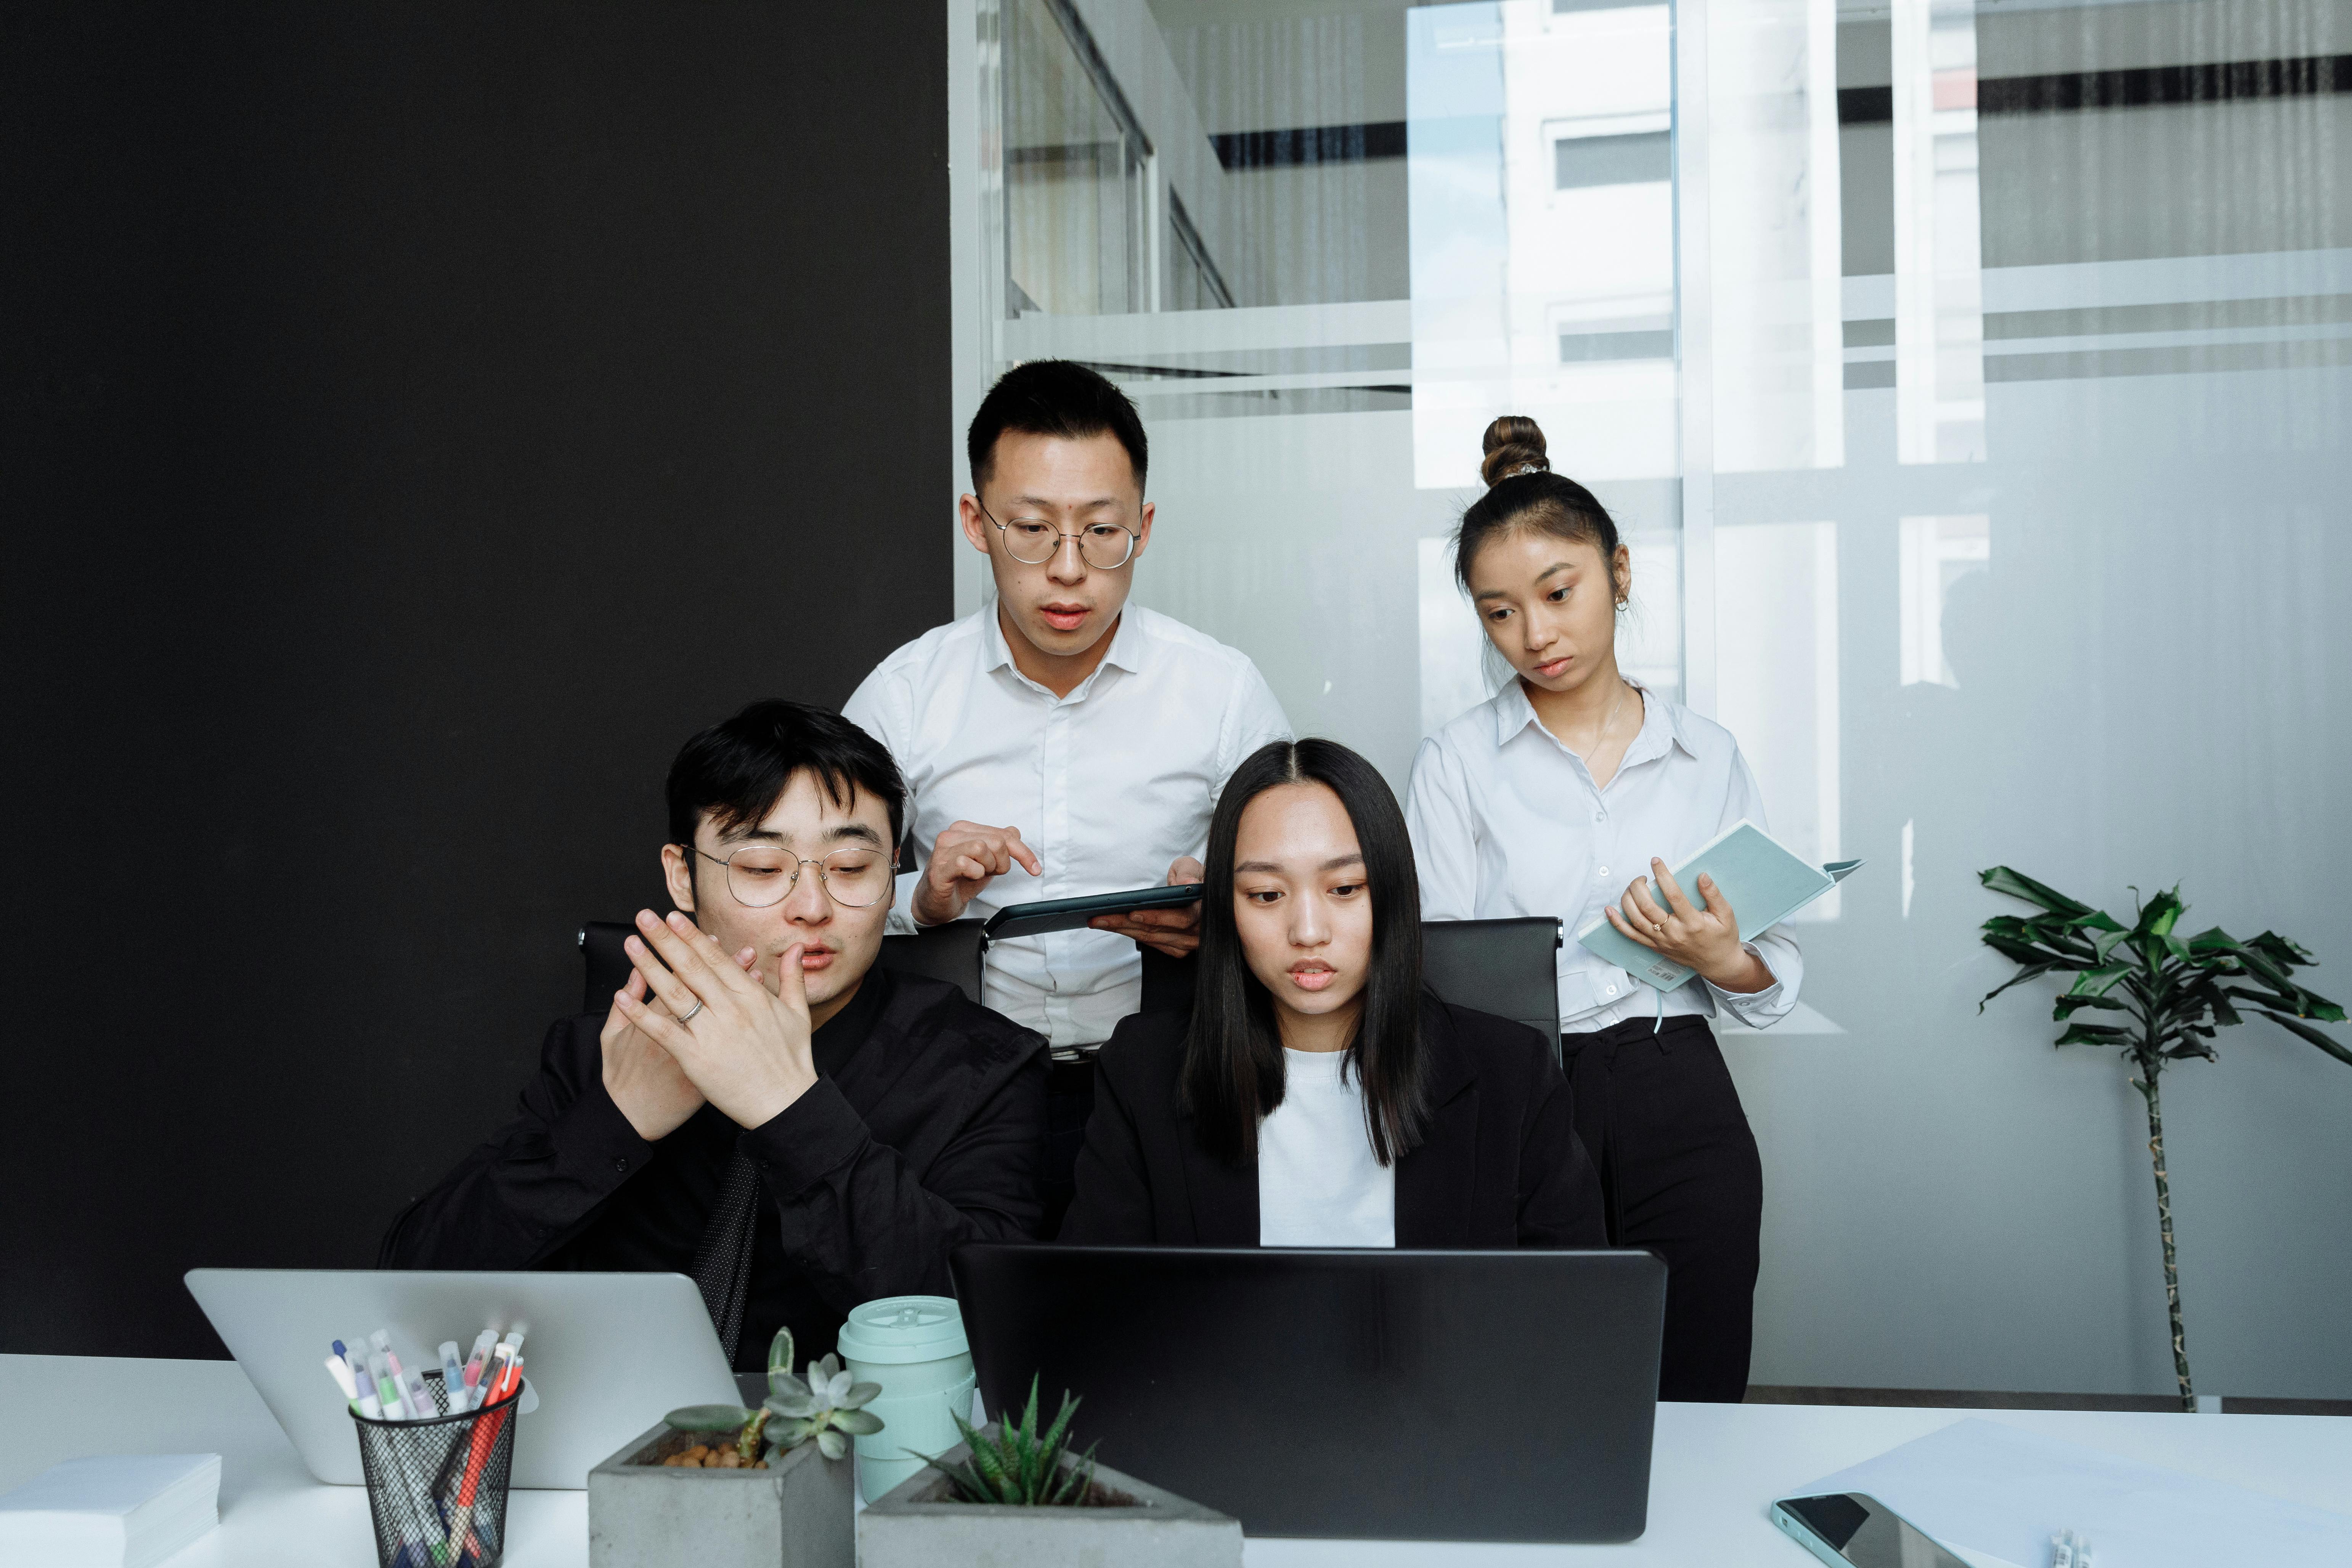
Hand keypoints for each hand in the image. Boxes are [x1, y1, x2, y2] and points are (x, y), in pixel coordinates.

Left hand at [612, 910, 819, 1128]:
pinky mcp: (696, 1058)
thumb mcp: (798, 1014)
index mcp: (752, 997)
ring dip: (648, 966)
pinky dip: (640, 1013)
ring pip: (674, 993)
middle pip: (691, 967)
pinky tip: (621, 997)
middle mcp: (730, 1010)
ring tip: (631, 945)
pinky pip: (663, 1031)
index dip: (692, 936)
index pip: (716, 959)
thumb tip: (795, 948)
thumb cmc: (792, 1061)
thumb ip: (792, 978)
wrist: (785, 1104)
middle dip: (665, 939)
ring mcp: (712, 1033)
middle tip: (644, 917)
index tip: (673, 917)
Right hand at [911, 820, 1041, 925]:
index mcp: (965, 829)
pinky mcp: (939, 868)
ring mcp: (943, 850)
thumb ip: (1000, 845)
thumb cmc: (960, 881)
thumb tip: (1015, 832)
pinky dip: (974, 874)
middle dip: (1002, 863)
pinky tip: (967, 878)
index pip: (1005, 834)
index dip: (1024, 853)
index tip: (1035, 869)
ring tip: (976, 875)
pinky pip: (966, 863)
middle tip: (989, 873)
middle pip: (997, 841)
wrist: (936, 903)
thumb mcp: (987, 862)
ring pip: (982, 848)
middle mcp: (952, 835)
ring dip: (987, 868)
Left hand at [1089, 856, 1205, 958]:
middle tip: (1098, 918)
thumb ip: (1188, 873)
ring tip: (1098, 921)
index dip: (1156, 917)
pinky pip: (1152, 944)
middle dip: (1124, 924)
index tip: (1132, 913)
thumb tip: (1187, 885)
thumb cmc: (1194, 878)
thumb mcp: (1191, 867)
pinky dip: (1132, 935)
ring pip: (1151, 939)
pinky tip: (1115, 927)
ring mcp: (1189, 944)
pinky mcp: (1179, 949)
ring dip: (1122, 930)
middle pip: (1157, 931)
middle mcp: (1198, 932)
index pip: (1181, 918)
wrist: (1202, 893)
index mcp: (1205, 910)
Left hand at [1604, 859, 1774, 993]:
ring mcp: (1662, 941)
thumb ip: (1714, 895)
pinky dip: (1618, 923)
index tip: (1656, 862)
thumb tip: (1702, 876)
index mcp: (1693, 923)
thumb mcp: (1726, 915)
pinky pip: (1632, 935)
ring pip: (1636, 920)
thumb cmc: (1722, 936)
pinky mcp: (1655, 947)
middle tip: (1642, 877)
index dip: (1663, 876)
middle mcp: (1674, 933)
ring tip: (1632, 887)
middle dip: (1639, 887)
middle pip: (1648, 907)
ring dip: (1628, 900)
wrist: (1717, 963)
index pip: (1674, 895)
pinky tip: (1609, 910)